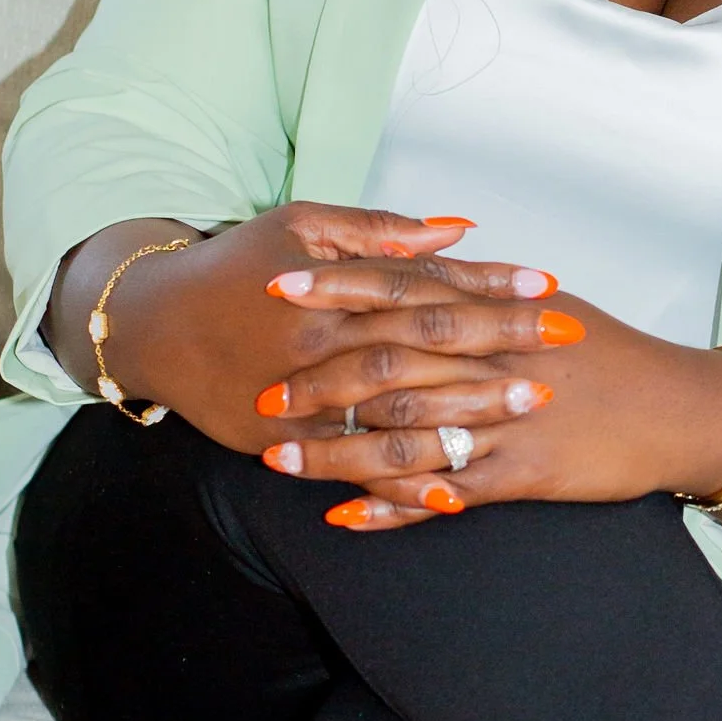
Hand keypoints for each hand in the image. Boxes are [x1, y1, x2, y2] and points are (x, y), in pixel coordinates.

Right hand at [48, 206, 578, 460]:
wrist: (155, 325)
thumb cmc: (234, 265)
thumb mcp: (298, 226)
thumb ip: (377, 231)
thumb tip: (456, 229)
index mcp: (332, 289)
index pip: (426, 284)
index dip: (489, 285)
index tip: (548, 283)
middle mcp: (323, 343)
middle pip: (426, 344)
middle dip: (501, 343)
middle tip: (566, 342)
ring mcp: (305, 397)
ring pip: (398, 409)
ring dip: (470, 408)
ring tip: (534, 404)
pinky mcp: (287, 441)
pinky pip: (351, 467)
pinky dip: (400, 484)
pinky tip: (453, 494)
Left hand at [312, 297, 721, 559]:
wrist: (681, 408)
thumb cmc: (613, 356)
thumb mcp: (549, 306)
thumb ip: (483, 289)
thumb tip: (432, 260)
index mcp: (497, 310)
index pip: (402, 289)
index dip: (336, 288)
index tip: (277, 285)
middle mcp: (495, 359)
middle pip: (389, 363)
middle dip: (318, 379)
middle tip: (261, 393)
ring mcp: (507, 418)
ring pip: (405, 433)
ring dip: (337, 449)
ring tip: (281, 459)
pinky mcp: (523, 472)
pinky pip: (446, 490)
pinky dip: (394, 506)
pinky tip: (348, 515)